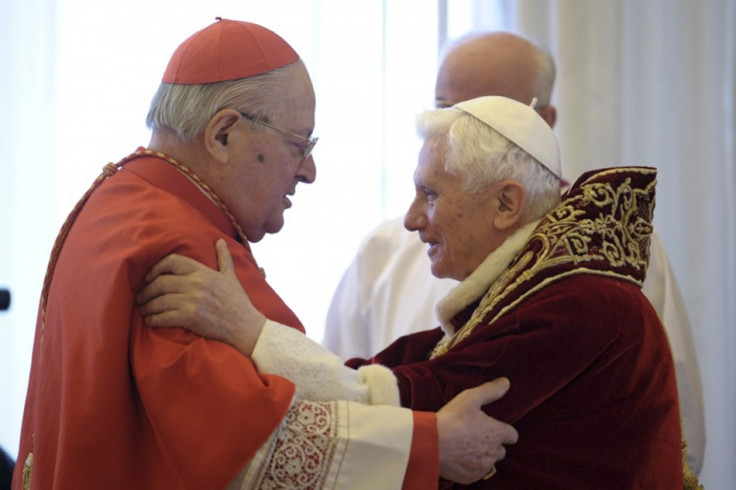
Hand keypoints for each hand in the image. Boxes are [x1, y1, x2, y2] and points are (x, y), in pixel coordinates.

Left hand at [136, 239, 265, 355]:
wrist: (246, 326)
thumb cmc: (238, 302)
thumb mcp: (231, 277)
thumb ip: (224, 258)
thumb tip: (220, 241)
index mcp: (203, 272)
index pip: (172, 261)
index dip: (155, 268)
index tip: (150, 278)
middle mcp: (196, 283)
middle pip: (160, 282)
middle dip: (146, 291)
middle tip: (141, 297)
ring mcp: (193, 301)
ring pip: (159, 300)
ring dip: (147, 307)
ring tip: (144, 310)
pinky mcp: (191, 318)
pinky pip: (164, 316)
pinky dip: (154, 319)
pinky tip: (151, 321)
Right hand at [436, 377, 517, 483]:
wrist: (430, 444)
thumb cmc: (451, 419)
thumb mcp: (470, 398)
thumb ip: (490, 390)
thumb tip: (506, 382)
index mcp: (497, 433)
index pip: (513, 435)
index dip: (502, 430)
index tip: (489, 426)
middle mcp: (494, 452)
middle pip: (501, 450)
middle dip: (492, 444)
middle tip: (474, 435)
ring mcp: (483, 467)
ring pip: (489, 461)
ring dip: (481, 455)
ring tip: (464, 445)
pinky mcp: (471, 477)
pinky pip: (476, 472)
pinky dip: (470, 466)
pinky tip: (458, 456)